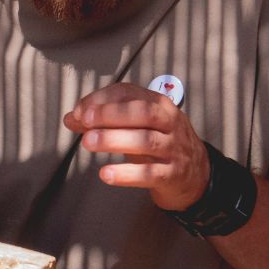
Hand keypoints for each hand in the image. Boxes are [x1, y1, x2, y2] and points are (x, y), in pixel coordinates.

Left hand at [65, 83, 209, 210]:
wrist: (196, 174)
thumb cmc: (160, 143)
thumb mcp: (137, 126)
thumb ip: (104, 120)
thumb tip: (72, 118)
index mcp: (159, 105)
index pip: (130, 93)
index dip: (103, 100)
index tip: (80, 111)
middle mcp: (169, 124)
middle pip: (142, 113)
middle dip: (111, 114)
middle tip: (85, 120)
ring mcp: (173, 149)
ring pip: (146, 140)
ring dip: (114, 140)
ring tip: (88, 142)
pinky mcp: (172, 175)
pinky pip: (150, 174)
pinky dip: (126, 174)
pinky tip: (105, 174)